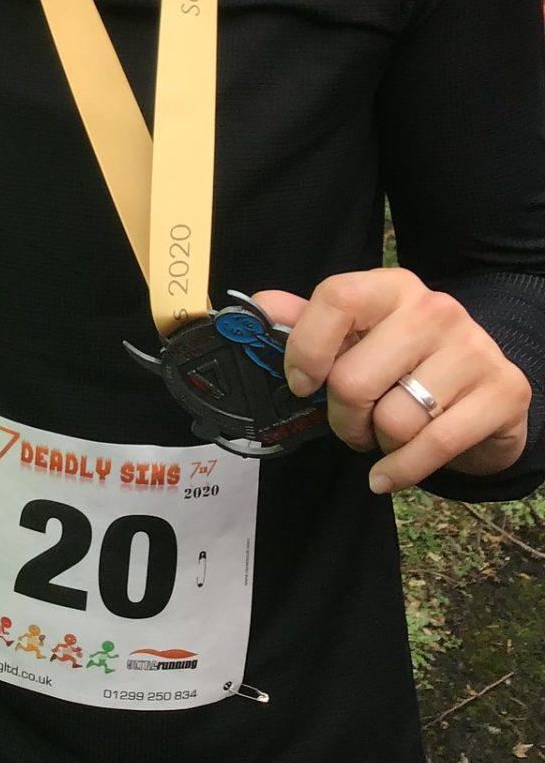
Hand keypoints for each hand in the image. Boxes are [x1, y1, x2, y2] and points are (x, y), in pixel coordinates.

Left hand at [252, 271, 530, 493]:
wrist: (487, 389)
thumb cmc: (408, 362)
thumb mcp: (359, 337)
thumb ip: (308, 323)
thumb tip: (259, 309)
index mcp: (391, 287)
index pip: (336, 298)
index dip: (306, 347)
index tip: (300, 383)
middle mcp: (435, 309)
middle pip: (354, 378)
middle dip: (343, 417)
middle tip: (353, 423)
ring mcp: (474, 349)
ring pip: (395, 419)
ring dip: (379, 442)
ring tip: (386, 434)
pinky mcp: (503, 392)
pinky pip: (434, 446)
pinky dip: (401, 471)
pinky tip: (388, 476)